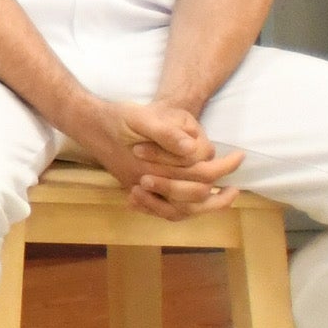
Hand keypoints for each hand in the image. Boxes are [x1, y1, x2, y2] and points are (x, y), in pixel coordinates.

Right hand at [58, 95, 237, 218]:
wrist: (87, 123)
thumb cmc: (115, 118)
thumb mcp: (140, 116)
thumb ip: (166, 132)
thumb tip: (193, 148)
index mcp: (152, 169)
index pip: (198, 175)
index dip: (224, 167)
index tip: (240, 157)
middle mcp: (146, 185)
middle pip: (192, 198)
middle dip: (218, 193)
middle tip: (236, 186)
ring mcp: (140, 190)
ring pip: (178, 211)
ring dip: (204, 207)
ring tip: (223, 197)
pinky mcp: (136, 189)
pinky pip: (163, 209)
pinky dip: (182, 209)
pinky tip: (194, 201)